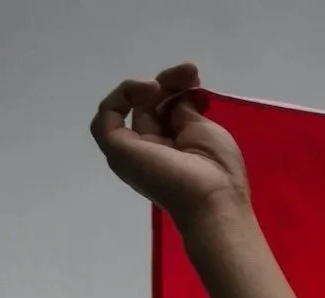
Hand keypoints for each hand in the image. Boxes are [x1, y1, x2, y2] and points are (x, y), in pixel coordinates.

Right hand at [91, 62, 250, 229]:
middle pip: (147, 105)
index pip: (164, 109)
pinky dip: (122, 95)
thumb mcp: (203, 129)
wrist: (212, 198)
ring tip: (164, 83)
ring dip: (143, 87)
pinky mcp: (118, 151)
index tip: (195, 78)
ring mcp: (133, 153)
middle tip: (190, 72)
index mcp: (172, 151)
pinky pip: (106, 116)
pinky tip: (147, 90)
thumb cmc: (218, 171)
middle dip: (167, 82)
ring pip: (126, 108)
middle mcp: (150, 151)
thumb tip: (177, 97)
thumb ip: (184, 111)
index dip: (176, 88)